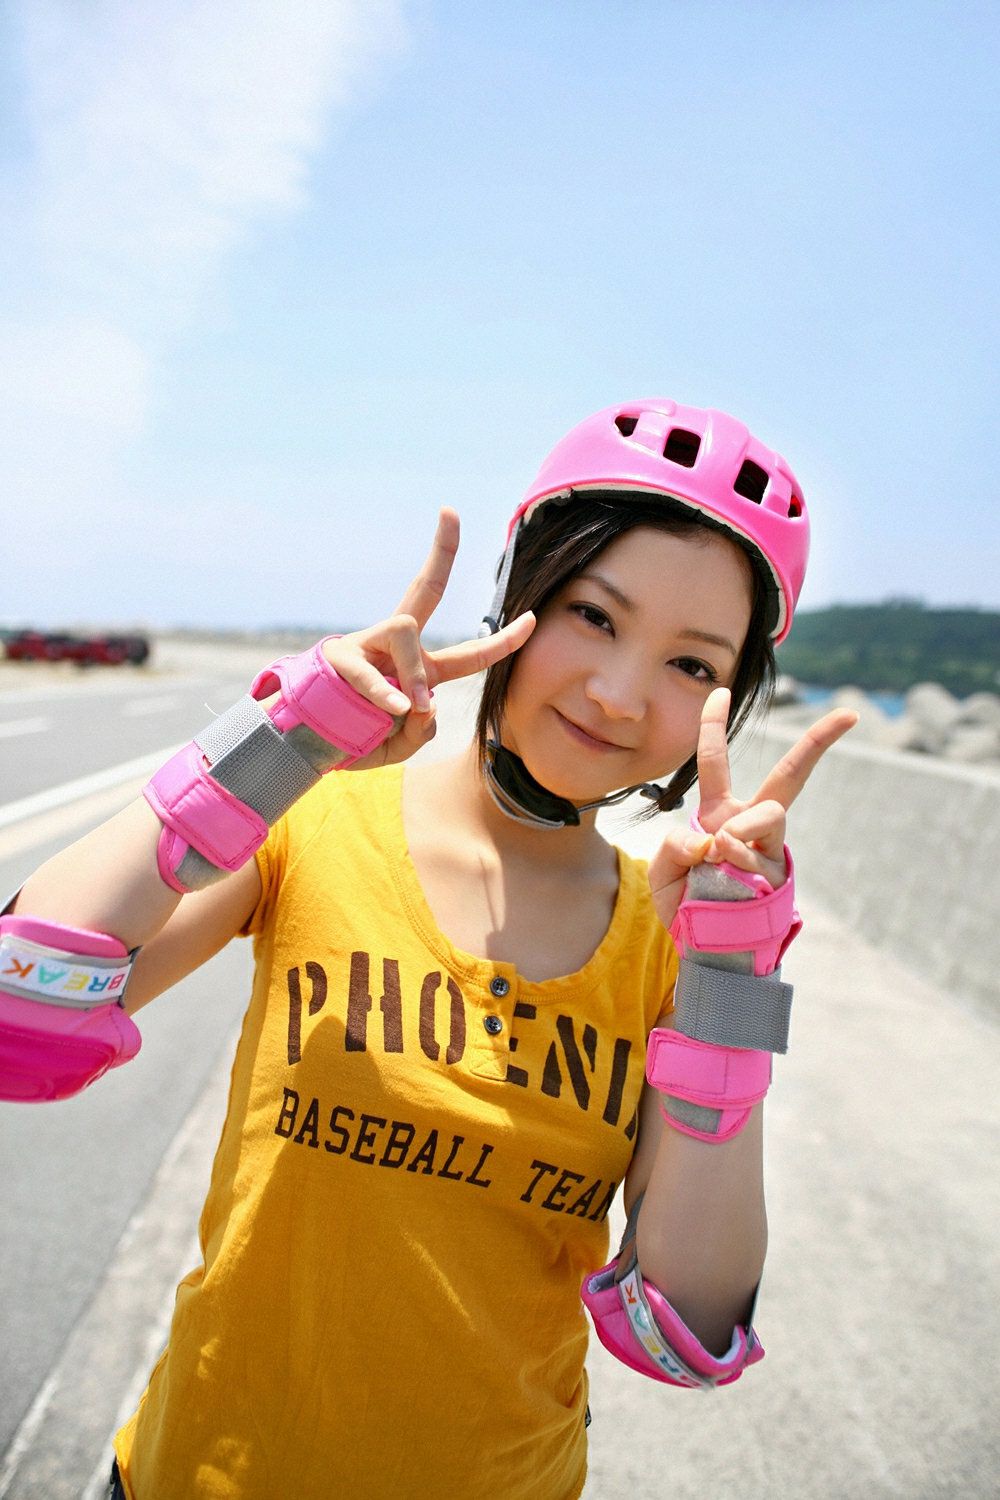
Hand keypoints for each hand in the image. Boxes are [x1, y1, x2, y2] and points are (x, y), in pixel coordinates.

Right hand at [321, 508, 534, 767]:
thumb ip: (422, 729)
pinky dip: (386, 693)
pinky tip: (397, 707)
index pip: (469, 652)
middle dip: (441, 552)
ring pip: (406, 632)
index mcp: (419, 668)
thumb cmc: (357, 738)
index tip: (533, 617)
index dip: (503, 639)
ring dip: (413, 672)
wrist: (308, 745)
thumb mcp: (402, 743)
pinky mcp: (340, 656)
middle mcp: (396, 647)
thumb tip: (423, 703)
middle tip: (450, 511)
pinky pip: (371, 669)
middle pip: (424, 589)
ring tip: (406, 707)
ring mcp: (367, 645)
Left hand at [648, 687, 857, 929]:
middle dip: (817, 743)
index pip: (715, 763)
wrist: (710, 951)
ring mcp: (770, 849)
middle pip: (788, 777)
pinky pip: (757, 857)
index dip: (714, 725)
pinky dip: (735, 868)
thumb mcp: (664, 873)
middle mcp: (750, 825)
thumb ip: (673, 847)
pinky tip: (726, 884)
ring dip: (741, 830)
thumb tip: (710, 838)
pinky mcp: (779, 876)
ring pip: (769, 815)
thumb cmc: (688, 905)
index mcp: (720, 815)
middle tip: (847, 715)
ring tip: (721, 855)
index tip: (720, 690)